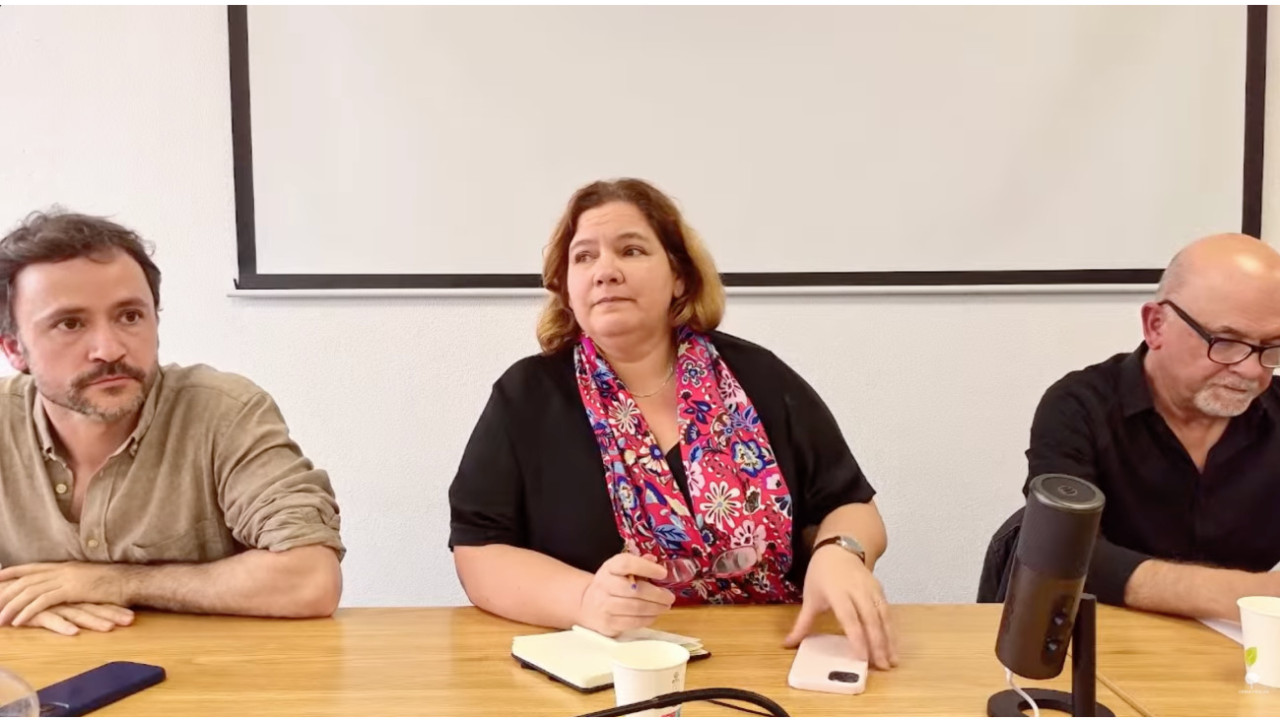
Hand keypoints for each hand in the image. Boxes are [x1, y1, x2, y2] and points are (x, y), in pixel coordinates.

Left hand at [0, 563, 130, 627]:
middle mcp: (63, 570)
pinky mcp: (72, 590)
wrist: (132, 581)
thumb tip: (64, 589)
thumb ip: (74, 582)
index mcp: (66, 566)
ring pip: (30, 591)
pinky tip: (18, 622)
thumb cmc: (116, 583)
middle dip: (5, 593)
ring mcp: (67, 579)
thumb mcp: (90, 580)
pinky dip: (28, 612)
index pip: (32, 567)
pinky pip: (43, 602)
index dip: (13, 572)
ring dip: (11, 606)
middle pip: (26, 580)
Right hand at [19, 604, 134, 635]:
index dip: (115, 608)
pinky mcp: (35, 612)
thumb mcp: (57, 603)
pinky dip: (62, 625)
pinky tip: (74, 632)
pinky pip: (50, 619)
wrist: (4, 593)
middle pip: (93, 607)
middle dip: (112, 614)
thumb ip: (74, 607)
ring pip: (76, 613)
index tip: (134, 616)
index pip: (98, 602)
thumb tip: (93, 614)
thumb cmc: (32, 601)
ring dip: (93, 621)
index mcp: (72, 596)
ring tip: (109, 628)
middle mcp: (66, 599)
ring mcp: (51, 604)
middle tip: (131, 620)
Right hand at [576, 553, 674, 636]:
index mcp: (609, 568)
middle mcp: (604, 585)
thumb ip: (638, 563)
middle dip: (657, 594)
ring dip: (655, 608)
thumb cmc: (611, 585)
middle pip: (634, 590)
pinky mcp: (608, 623)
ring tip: (665, 606)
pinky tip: (654, 615)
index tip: (663, 573)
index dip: (646, 567)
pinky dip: (648, 619)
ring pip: (636, 608)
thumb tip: (655, 560)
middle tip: (670, 597)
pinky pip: (633, 622)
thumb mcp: (620, 570)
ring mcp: (604, 606)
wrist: (587, 605)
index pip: (626, 564)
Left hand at [785, 544, 897, 670]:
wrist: (839, 549)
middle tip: (882, 666)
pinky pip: (888, 611)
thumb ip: (802, 623)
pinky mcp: (880, 590)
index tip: (862, 657)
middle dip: (877, 644)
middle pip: (870, 619)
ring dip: (889, 639)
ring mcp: (871, 589)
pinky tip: (892, 645)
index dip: (857, 638)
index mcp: (837, 592)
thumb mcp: (810, 597)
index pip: (849, 618)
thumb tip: (787, 644)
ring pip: (883, 616)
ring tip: (892, 661)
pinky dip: (892, 629)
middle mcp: (857, 591)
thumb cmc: (821, 574)